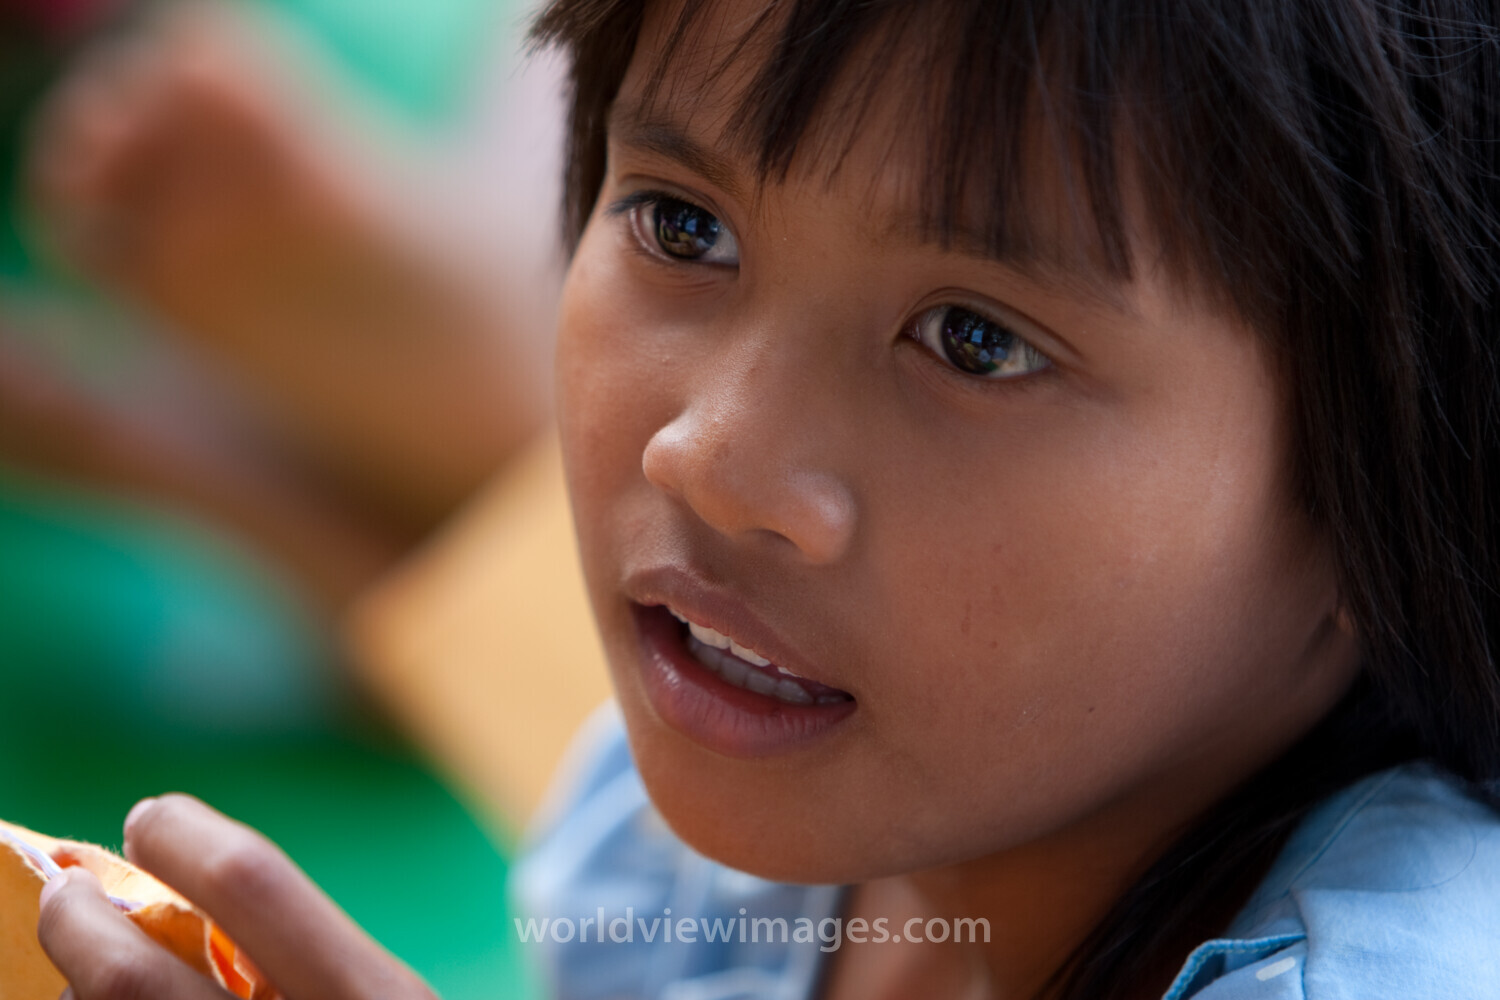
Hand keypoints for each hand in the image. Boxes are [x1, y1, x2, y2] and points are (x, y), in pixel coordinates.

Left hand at [37, 795, 438, 999]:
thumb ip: (313, 957)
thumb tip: (175, 901)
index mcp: (376, 997)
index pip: (248, 883)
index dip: (182, 837)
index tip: (150, 819)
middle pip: (131, 977)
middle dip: (76, 924)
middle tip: (67, 899)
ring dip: (75, 991)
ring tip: (87, 974)